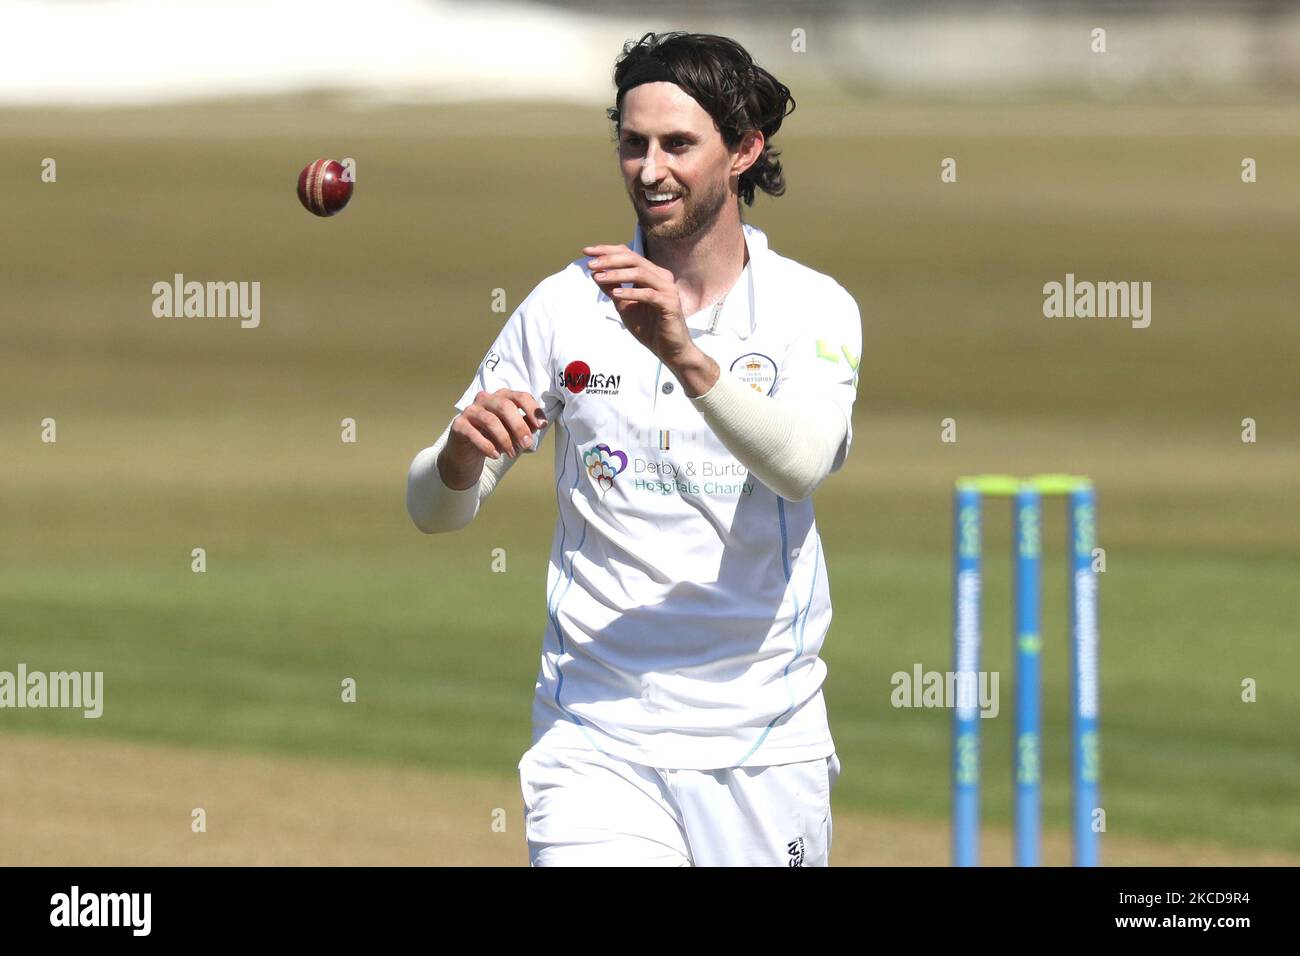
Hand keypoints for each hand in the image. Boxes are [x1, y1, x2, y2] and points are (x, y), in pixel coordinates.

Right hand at [440, 389, 547, 488]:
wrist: (468, 453)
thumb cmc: (495, 438)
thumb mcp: (513, 432)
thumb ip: (526, 426)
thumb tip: (540, 423)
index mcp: (502, 397)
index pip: (520, 396)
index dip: (532, 409)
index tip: (542, 425)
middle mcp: (485, 399)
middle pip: (505, 406)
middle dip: (519, 427)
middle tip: (526, 444)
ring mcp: (470, 410)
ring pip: (490, 420)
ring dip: (504, 439)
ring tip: (512, 454)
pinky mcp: (459, 425)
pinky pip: (473, 433)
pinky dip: (487, 446)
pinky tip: (495, 455)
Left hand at [584, 244, 692, 365]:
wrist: (668, 349)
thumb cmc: (648, 327)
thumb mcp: (624, 305)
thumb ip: (613, 288)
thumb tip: (595, 272)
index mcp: (652, 274)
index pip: (628, 254)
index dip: (607, 251)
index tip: (586, 252)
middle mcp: (662, 277)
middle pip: (633, 259)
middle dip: (609, 260)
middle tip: (590, 264)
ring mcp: (668, 289)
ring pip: (640, 273)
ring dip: (617, 274)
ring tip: (598, 277)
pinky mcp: (670, 304)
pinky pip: (648, 294)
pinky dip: (630, 292)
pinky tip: (615, 294)